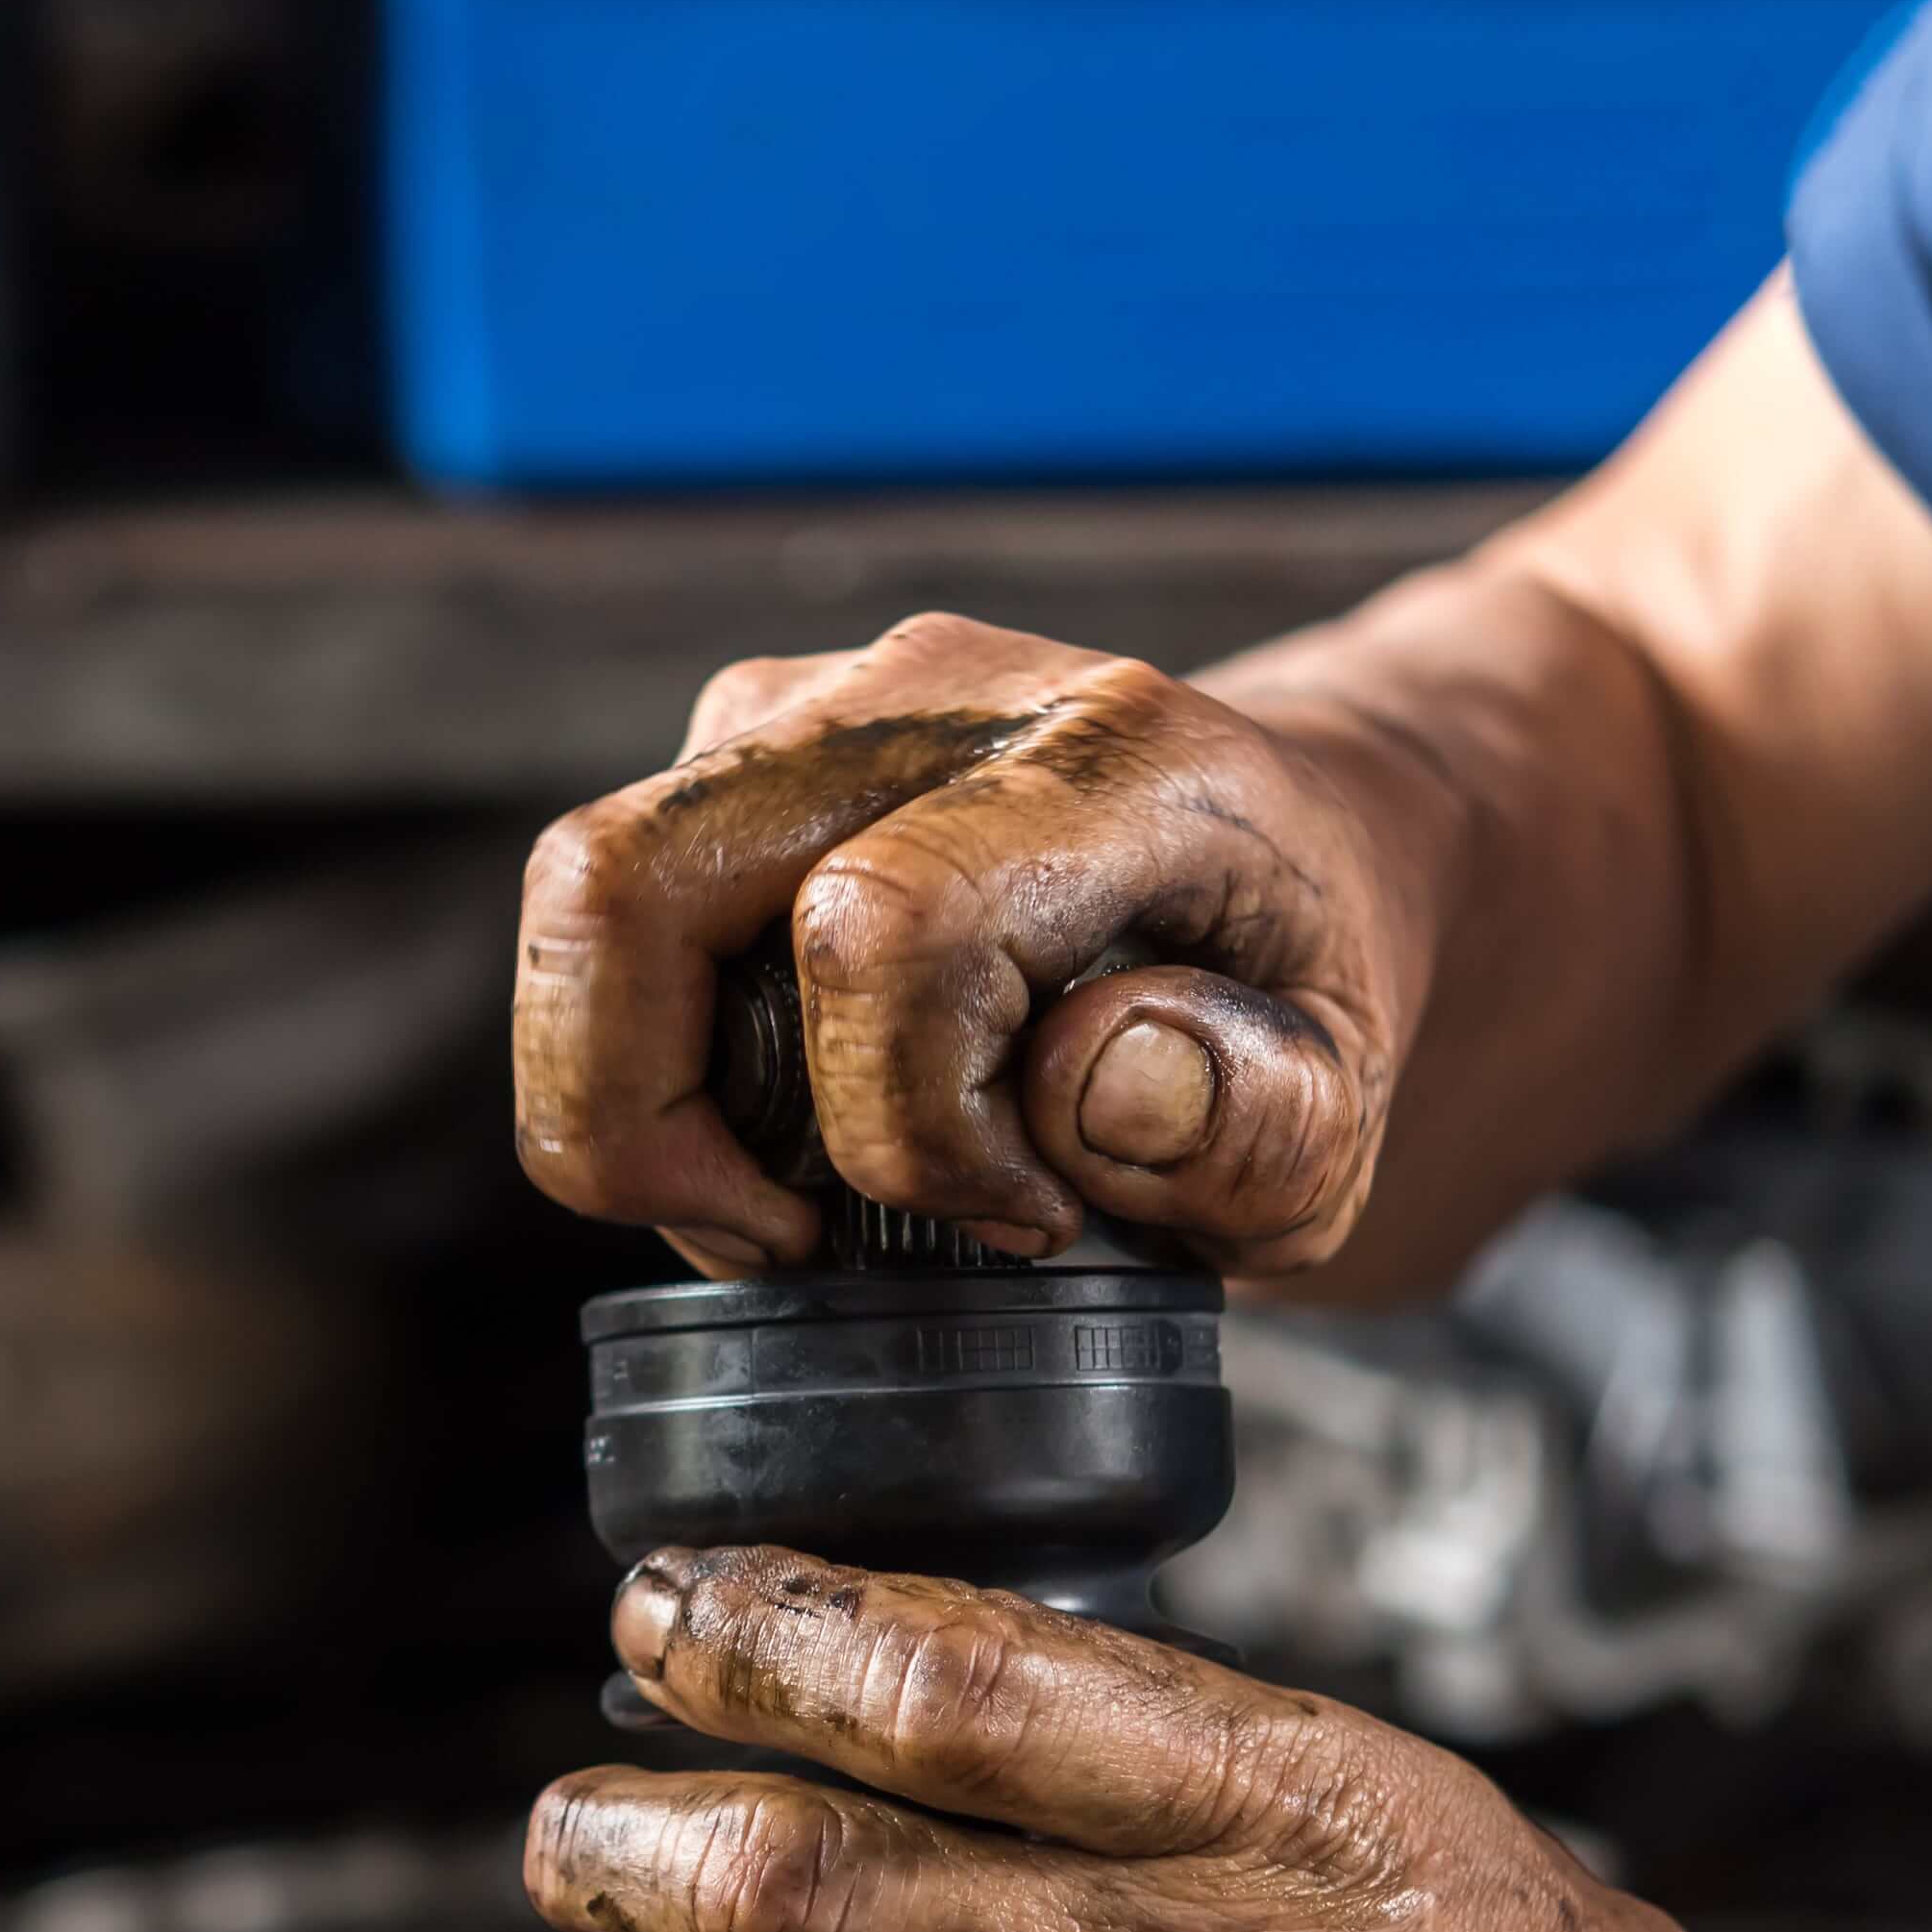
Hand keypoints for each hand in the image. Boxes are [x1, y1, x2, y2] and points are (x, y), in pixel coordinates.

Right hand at [510, 614, 1435, 1277]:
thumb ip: (1258, 1125)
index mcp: (1110, 758)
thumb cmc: (1304, 993)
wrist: (1304, 844)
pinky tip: (781, 1121)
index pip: (880, 927)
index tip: (1020, 1218)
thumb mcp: (1349, 1114)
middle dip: (645, 1120)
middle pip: (629, 883)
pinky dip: (643, 1058)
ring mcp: (809, 703)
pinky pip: (602, 915)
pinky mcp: (735, 746)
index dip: (902, 1127)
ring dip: (628, 1098)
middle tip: (786, 1239)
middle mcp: (929, 693)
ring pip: (581, 900)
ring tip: (783, 1199)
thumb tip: (1086, 1090)